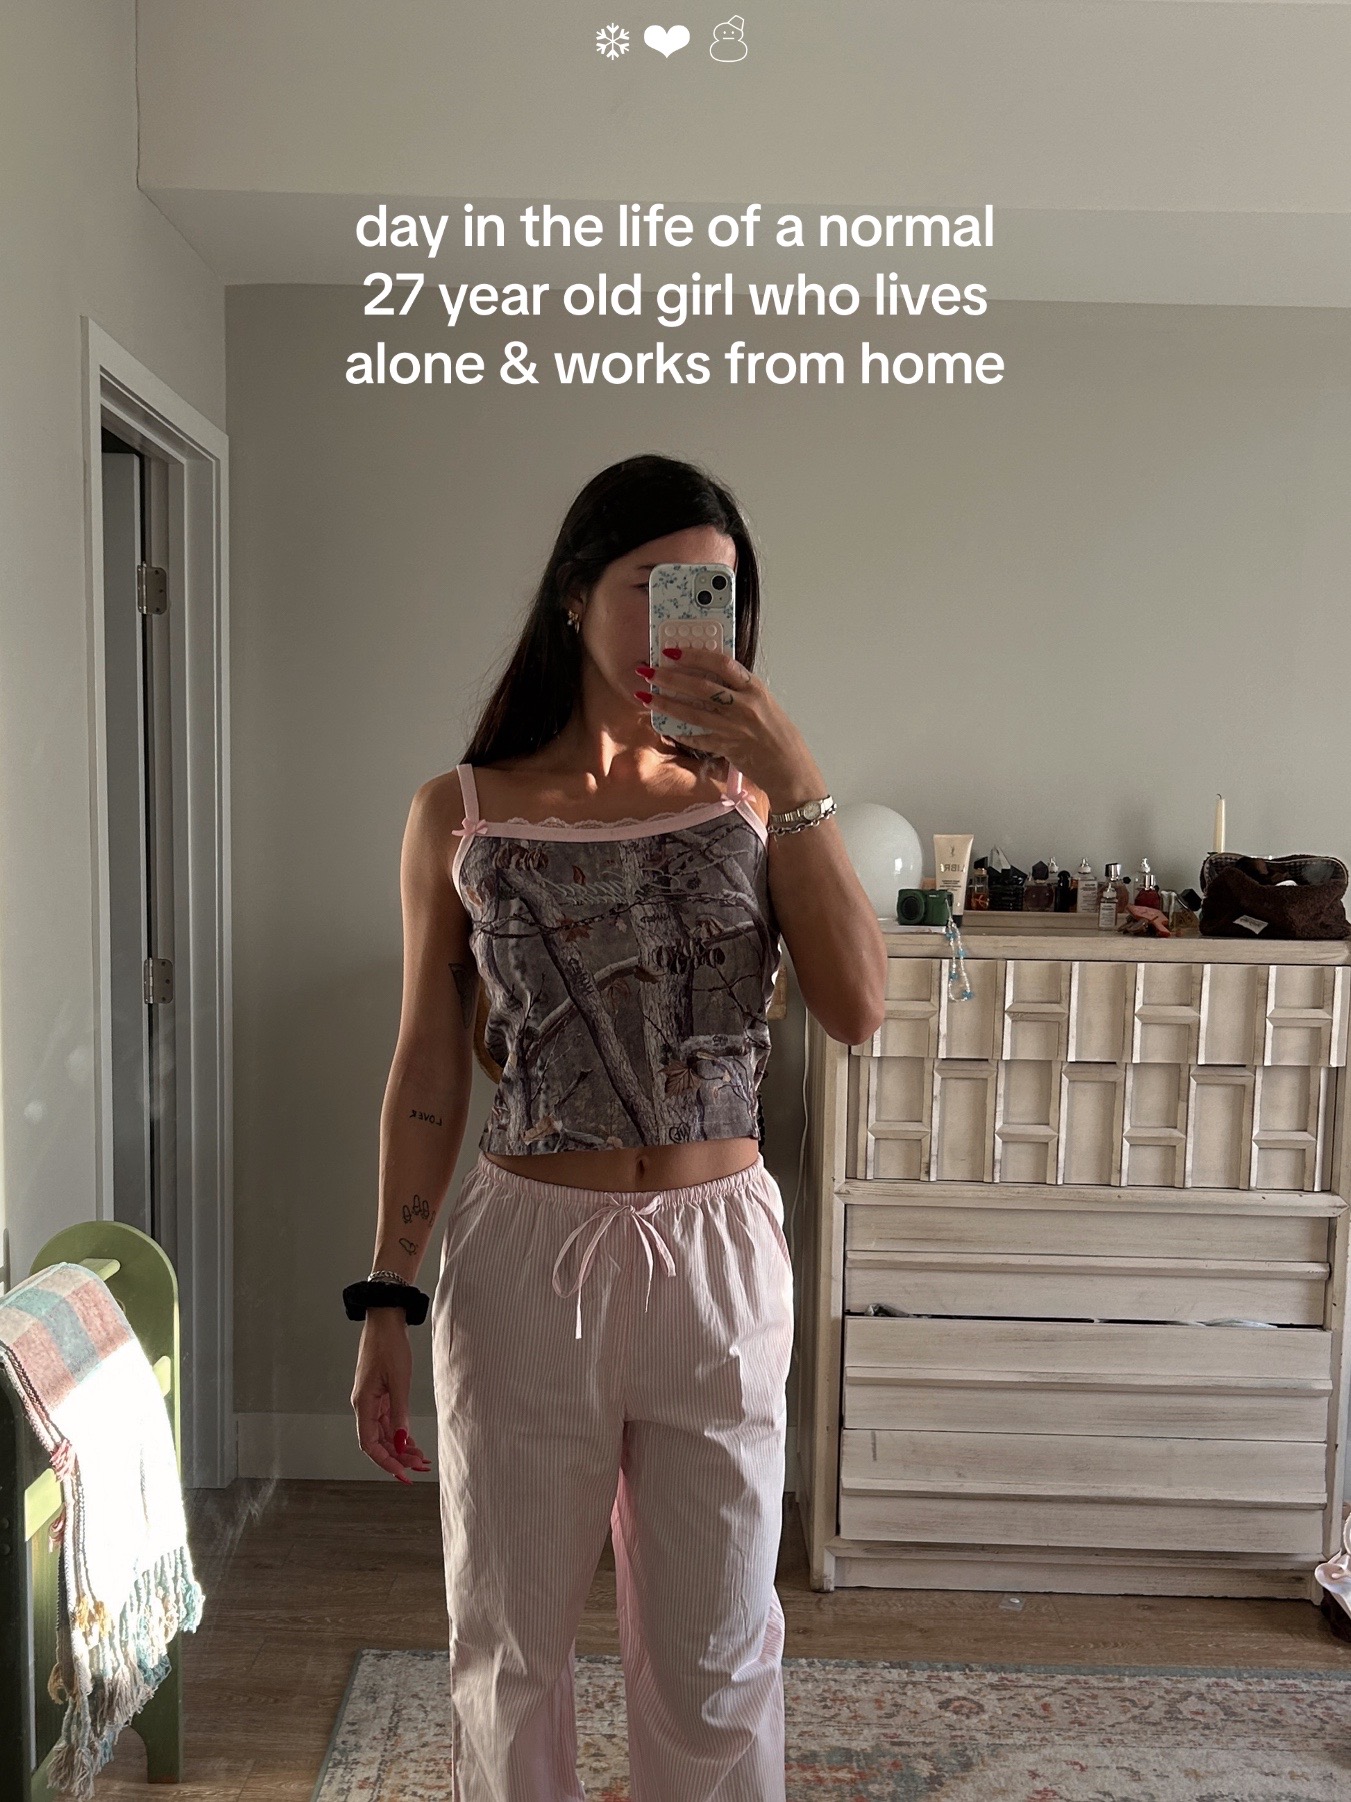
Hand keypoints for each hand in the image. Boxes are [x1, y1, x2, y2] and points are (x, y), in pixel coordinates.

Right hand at [351, 1314, 432, 1482]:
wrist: (385, 1319)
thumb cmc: (390, 1345)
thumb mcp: (399, 1381)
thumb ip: (400, 1413)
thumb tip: (402, 1442)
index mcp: (363, 1404)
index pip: (370, 1444)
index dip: (386, 1462)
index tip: (404, 1475)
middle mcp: (364, 1405)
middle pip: (378, 1442)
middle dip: (398, 1457)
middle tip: (420, 1467)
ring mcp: (372, 1400)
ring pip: (385, 1433)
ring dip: (401, 1447)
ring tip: (422, 1459)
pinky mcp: (380, 1393)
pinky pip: (388, 1420)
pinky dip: (400, 1432)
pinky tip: (413, 1441)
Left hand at [634, 647, 822, 810]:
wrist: (790, 769)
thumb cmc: (778, 735)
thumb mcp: (764, 703)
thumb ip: (740, 690)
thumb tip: (708, 676)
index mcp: (755, 689)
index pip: (722, 663)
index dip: (695, 655)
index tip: (672, 651)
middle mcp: (744, 706)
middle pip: (701, 687)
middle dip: (670, 678)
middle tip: (649, 671)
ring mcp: (734, 729)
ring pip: (693, 713)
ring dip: (666, 703)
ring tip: (645, 696)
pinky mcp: (726, 749)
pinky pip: (696, 738)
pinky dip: (679, 731)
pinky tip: (663, 725)